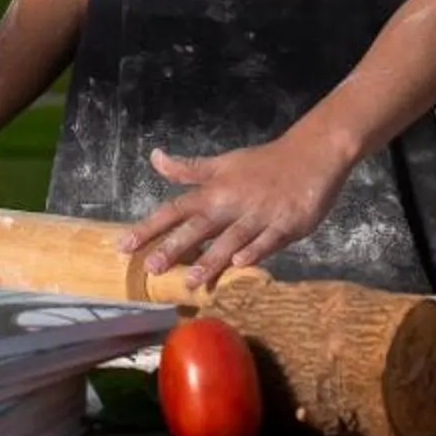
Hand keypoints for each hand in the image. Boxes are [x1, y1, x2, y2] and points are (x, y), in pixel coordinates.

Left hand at [120, 136, 352, 290]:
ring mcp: (259, 214)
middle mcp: (232, 203)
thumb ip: (188, 168)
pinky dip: (255, 251)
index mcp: (214, 190)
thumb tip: (154, 158)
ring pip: (231, 239)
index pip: (175, 209)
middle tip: (150, 267)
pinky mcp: (286, 224)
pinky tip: (240, 265)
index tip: (123, 245)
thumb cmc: (263, 163)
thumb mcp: (222, 163)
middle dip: (174, 247)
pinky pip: (268, 240)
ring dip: (211, 259)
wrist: (311, 154)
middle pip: (198, 227)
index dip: (149, 227)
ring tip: (190, 280)